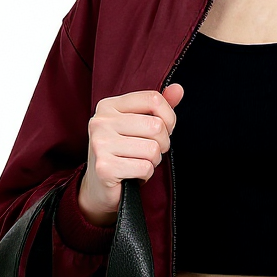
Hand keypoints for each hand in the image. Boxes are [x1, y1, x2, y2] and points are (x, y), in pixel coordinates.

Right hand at [77, 84, 185, 225]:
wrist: (99, 187)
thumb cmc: (122, 153)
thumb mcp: (139, 125)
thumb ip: (158, 107)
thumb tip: (178, 89)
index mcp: (109, 106)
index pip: (153, 99)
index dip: (168, 117)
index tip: (164, 130)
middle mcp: (101, 122)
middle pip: (156, 126)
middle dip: (162, 144)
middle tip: (149, 152)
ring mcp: (100, 144)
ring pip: (152, 149)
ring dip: (153, 161)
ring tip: (138, 162)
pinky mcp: (105, 167)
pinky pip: (145, 167)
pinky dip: (145, 174)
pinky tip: (132, 174)